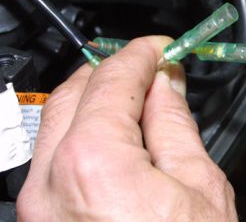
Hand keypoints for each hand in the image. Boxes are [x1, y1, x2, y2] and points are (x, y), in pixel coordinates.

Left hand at [16, 36, 236, 220]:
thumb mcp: (198, 186)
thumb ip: (174, 123)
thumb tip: (167, 84)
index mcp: (93, 163)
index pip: (114, 78)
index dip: (142, 54)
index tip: (162, 49)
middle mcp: (49, 182)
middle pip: (74, 91)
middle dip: (114, 70)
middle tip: (153, 69)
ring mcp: (36, 206)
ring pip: (57, 122)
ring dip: (98, 100)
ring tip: (142, 102)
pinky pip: (56, 157)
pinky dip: (86, 134)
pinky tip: (122, 138)